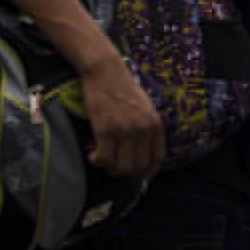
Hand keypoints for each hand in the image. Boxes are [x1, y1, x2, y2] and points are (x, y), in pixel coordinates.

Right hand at [78, 58, 164, 179]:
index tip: (140, 176)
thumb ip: (148, 128)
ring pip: (121, 167)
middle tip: (112, 165)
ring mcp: (126, 131)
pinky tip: (92, 153)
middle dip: (124, 172)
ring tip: (101, 157)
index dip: (148, 172)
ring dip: (109, 168)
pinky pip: (104, 158)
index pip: (158, 158)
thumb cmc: (123, 90)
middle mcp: (144, 130)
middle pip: (138, 167)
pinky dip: (97, 161)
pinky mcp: (106, 130)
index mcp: (156, 125)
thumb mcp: (146, 108)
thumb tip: (142, 152)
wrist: (106, 73)